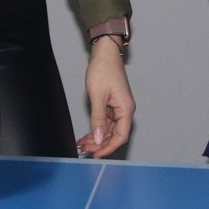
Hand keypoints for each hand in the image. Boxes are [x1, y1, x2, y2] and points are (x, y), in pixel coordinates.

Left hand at [76, 37, 133, 158]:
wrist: (104, 53)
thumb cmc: (103, 70)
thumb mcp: (97, 96)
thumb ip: (98, 119)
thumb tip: (99, 139)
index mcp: (126, 109)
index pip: (120, 137)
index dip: (108, 148)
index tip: (95, 155)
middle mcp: (125, 111)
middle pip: (115, 135)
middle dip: (100, 144)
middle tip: (83, 149)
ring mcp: (119, 108)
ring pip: (110, 130)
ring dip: (97, 138)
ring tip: (82, 143)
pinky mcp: (113, 105)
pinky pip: (107, 122)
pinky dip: (98, 129)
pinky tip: (88, 134)